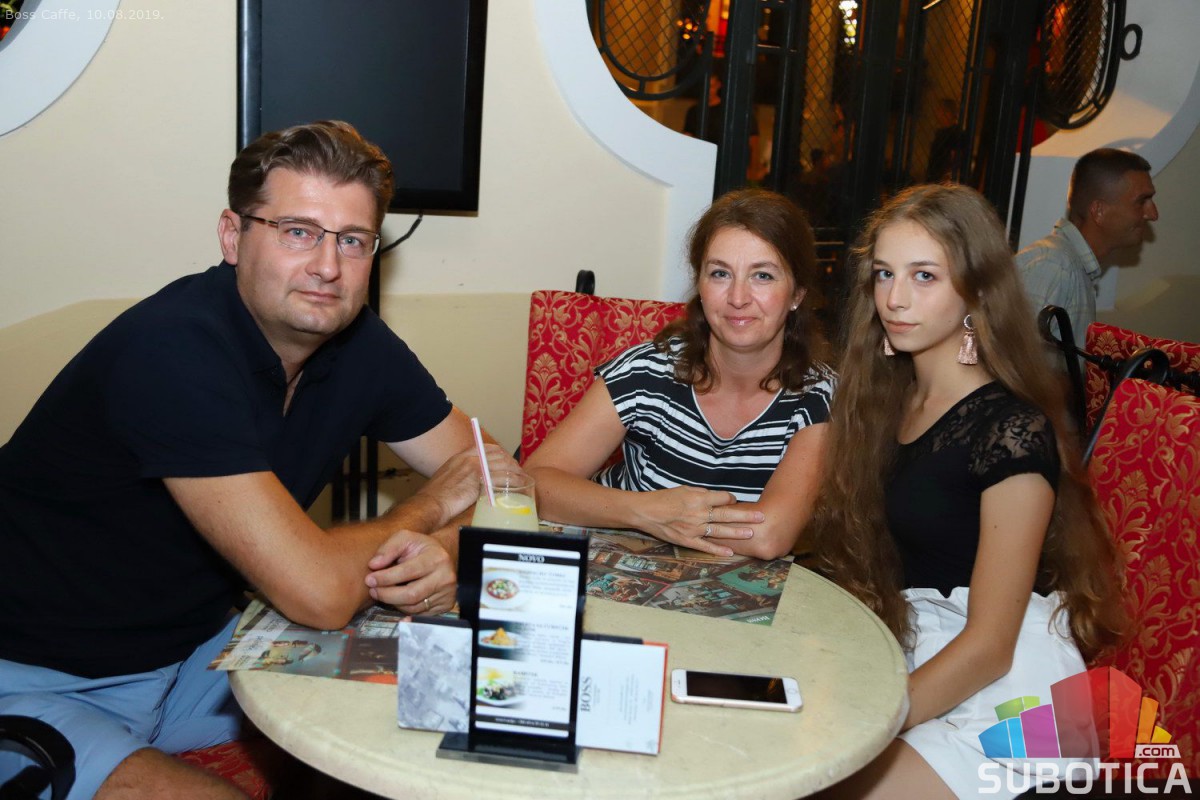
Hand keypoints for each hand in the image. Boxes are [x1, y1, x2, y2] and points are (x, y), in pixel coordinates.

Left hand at [365, 531, 455, 613]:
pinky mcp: (445, 606)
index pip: (408, 572)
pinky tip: (398, 598)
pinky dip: (404, 608)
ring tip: (383, 592)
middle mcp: (445, 578)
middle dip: (387, 595)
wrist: (444, 556)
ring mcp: (447, 594)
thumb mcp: (405, 538)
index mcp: (437, 558)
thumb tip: (374, 565)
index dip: (386, 578)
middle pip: (411, 595)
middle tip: (373, 590)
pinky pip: (419, 613)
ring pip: (413, 607)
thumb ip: (388, 548)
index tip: (369, 579)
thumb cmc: (421, 548)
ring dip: (393, 602)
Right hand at [416, 444, 520, 527]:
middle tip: (518, 473)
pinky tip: (518, 486)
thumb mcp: (448, 477)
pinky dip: (513, 482)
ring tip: (522, 480)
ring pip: (503, 464)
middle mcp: (469, 458)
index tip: (508, 462)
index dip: (502, 454)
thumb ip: (463, 474)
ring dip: (515, 472)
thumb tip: (476, 481)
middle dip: (512, 463)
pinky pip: (502, 477)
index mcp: (462, 456)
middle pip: (499, 454)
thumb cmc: (437, 497)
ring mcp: (475, 467)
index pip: (488, 448)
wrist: (430, 504)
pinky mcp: (479, 479)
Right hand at [637, 487, 763, 556]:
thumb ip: (702, 493)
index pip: (723, 498)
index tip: (736, 501)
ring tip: (751, 533)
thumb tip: (717, 497)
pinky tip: (731, 552)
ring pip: (720, 530)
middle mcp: (699, 513)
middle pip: (727, 514)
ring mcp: (694, 528)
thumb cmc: (664, 498)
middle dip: (746, 516)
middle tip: (761, 517)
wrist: (646, 511)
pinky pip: (706, 546)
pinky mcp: (687, 540)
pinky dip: (718, 550)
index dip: (732, 499)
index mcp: (699, 498)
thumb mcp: (684, 489)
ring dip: (737, 532)